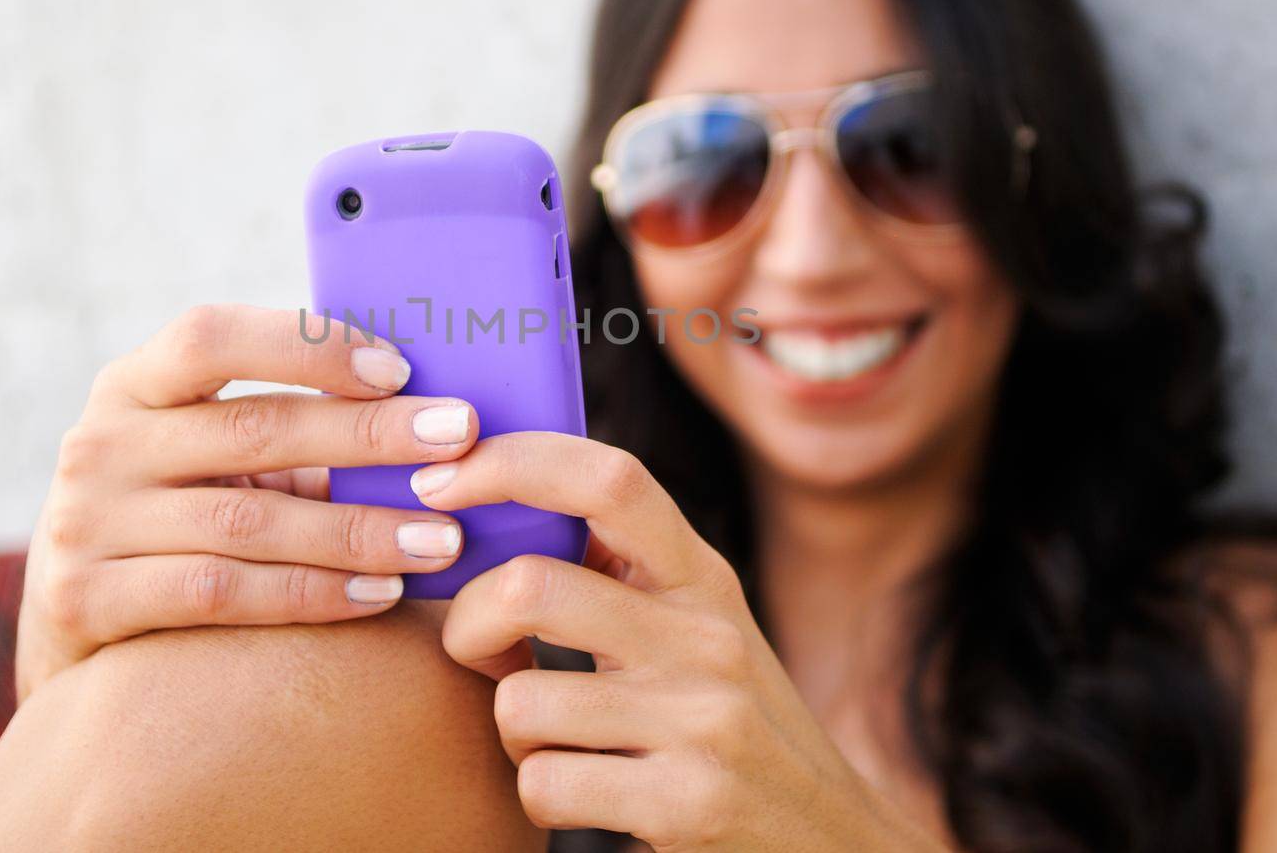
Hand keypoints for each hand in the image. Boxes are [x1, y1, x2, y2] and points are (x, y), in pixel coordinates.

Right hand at [16, 304, 478, 701]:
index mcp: (132, 383)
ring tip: (442, 538)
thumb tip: (424, 404)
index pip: (211, 336)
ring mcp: (86, 523)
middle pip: (252, 429)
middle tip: (458, 440)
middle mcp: (101, 443)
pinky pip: (224, 594)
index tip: (400, 368)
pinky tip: (381, 593)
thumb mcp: (209, 451)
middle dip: (368, 434)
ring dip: (358, 529)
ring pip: (249, 521)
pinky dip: (313, 593)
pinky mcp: (87, 601)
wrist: (73, 619)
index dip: (306, 345)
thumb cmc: (181, 512)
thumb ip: (288, 420)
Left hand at [414, 434, 946, 851]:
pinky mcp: (688, 803)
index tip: (441, 481)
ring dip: (513, 733)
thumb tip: (503, 502)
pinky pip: (543, 783)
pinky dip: (541, 795)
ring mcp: (702, 721)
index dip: (512, 462)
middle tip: (477, 650)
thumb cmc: (734, 730)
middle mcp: (708, 637)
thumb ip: (624, 574)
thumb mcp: (698, 632)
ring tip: (559, 742)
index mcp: (704, 579)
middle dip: (469, 623)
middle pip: (532, 587)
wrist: (835, 844)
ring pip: (520, 702)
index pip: (610, 477)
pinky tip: (590, 795)